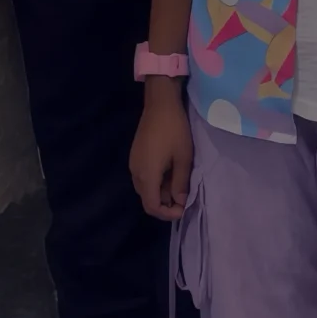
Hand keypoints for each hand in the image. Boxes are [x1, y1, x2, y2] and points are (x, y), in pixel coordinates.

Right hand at [128, 88, 193, 220]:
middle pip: (146, 200)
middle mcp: (136, 172)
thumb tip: (179, 202)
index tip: (182, 208)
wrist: (160, 103)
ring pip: (145, 189)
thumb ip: (180, 183)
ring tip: (178, 185)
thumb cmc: (174, 130)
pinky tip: (169, 173)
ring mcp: (133, 163)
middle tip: (183, 198)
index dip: (167, 214)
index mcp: (147, 175)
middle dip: (165, 204)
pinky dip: (155, 182)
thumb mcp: (183, 157)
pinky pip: (143, 177)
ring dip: (160, 193)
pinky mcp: (135, 156)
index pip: (152, 207)